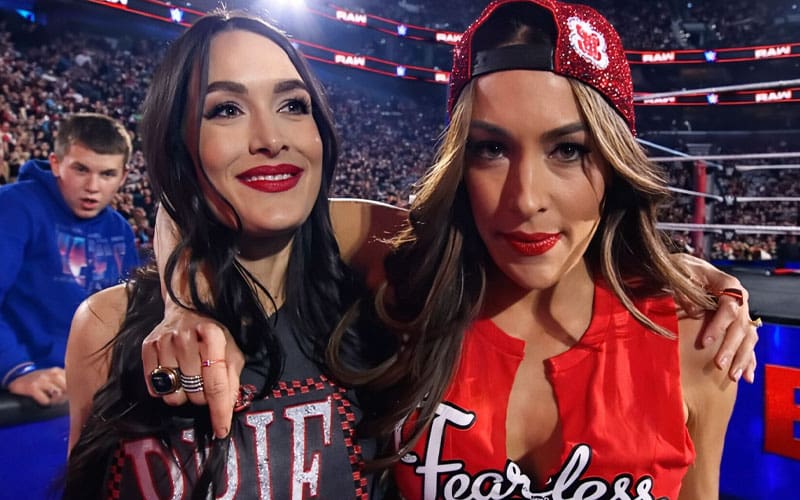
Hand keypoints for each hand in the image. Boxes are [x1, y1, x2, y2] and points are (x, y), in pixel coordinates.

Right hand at [7, 367, 67, 405]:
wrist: (18, 381)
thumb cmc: (38, 381)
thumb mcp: (51, 377)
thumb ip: (64, 380)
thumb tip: (76, 391)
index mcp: (57, 371)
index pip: (72, 380)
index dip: (73, 389)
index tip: (71, 395)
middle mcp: (50, 373)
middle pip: (67, 387)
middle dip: (66, 396)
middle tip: (62, 400)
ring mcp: (41, 379)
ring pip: (58, 393)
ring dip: (57, 400)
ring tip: (53, 401)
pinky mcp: (32, 387)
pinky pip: (45, 399)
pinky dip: (46, 402)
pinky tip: (44, 401)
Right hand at [142, 307, 244, 437]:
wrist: (186, 309)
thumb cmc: (214, 335)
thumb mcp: (231, 352)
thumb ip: (231, 379)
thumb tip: (227, 409)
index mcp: (213, 336)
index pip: (216, 384)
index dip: (220, 411)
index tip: (221, 431)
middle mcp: (186, 337)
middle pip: (195, 392)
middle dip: (203, 397)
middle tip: (204, 384)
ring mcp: (164, 342)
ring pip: (173, 395)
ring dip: (184, 395)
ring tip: (189, 378)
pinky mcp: (147, 347)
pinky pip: (155, 388)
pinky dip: (166, 390)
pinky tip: (174, 375)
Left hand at [675, 254, 757, 382]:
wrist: (686, 268)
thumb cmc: (682, 269)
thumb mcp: (680, 273)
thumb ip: (686, 291)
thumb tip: (695, 311)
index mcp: (727, 284)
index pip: (729, 306)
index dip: (719, 325)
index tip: (705, 343)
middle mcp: (739, 298)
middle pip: (740, 325)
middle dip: (730, 348)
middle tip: (718, 365)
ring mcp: (741, 312)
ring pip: (748, 337)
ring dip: (742, 358)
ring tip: (733, 376)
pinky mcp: (737, 323)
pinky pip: (747, 343)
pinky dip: (748, 360)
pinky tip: (747, 376)